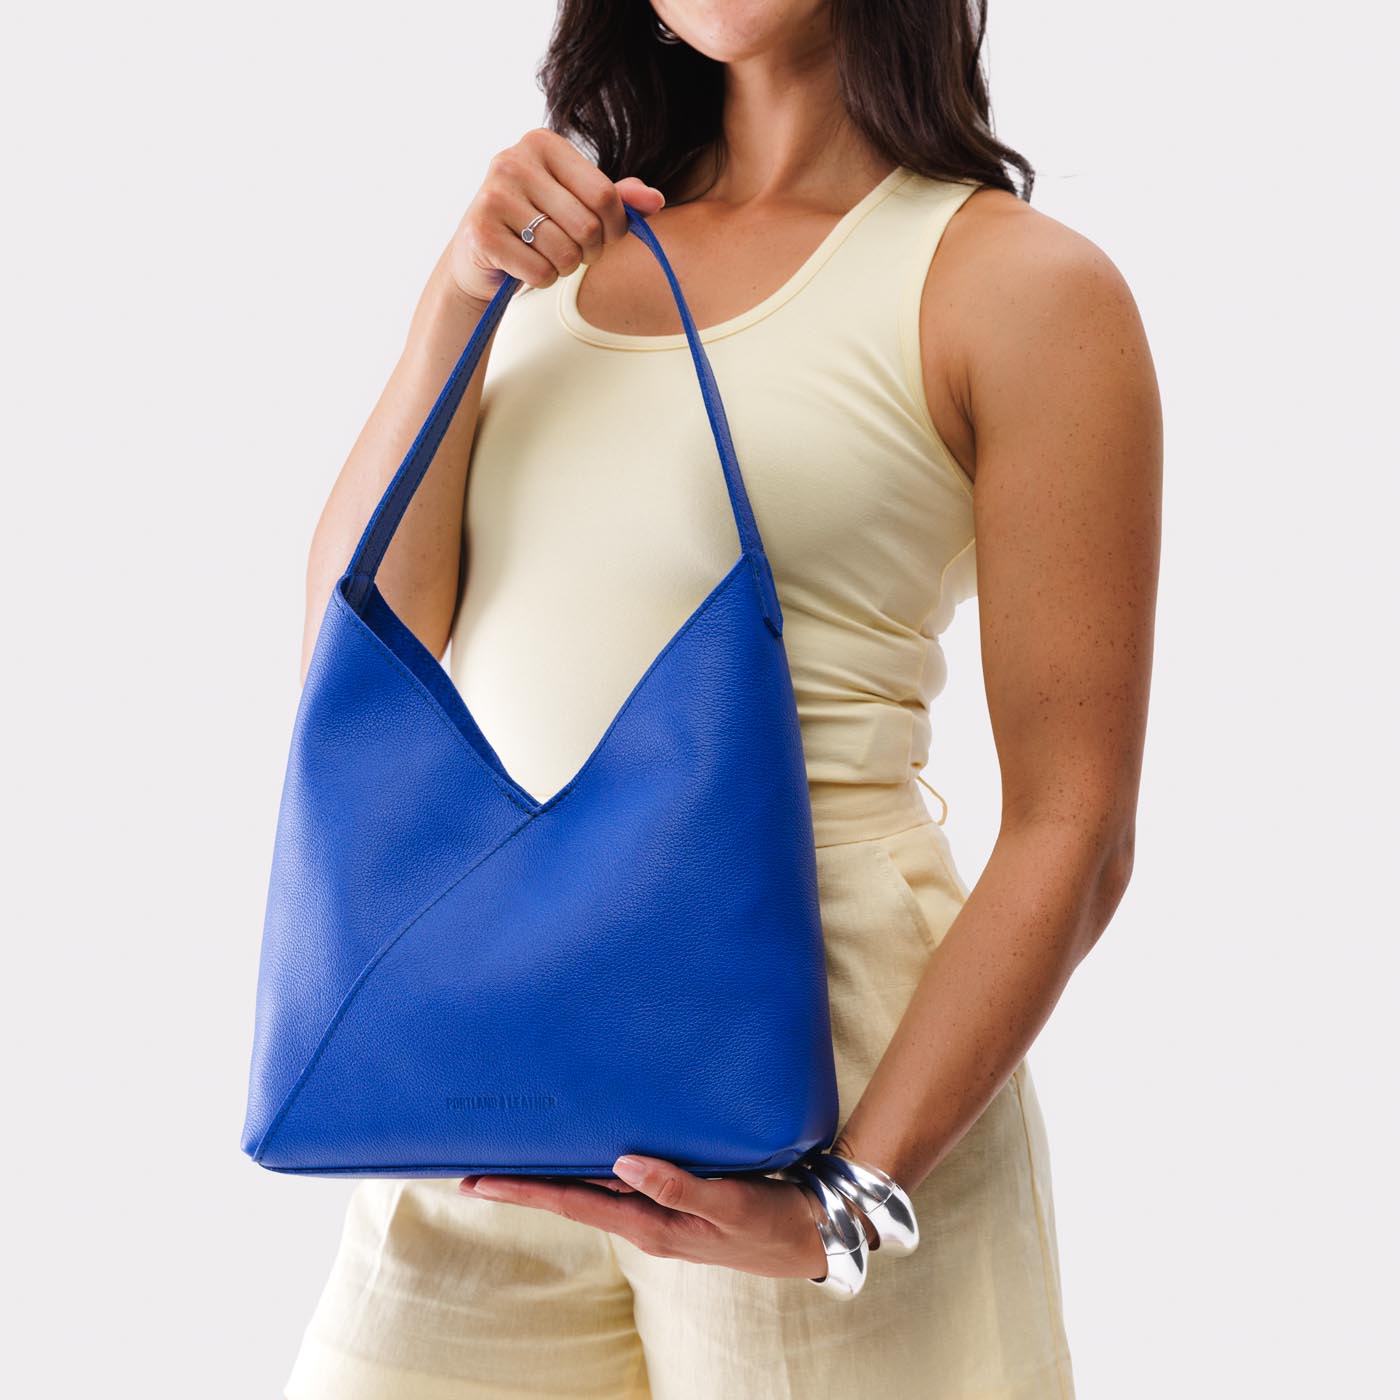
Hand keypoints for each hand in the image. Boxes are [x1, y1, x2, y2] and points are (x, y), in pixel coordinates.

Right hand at [448, 127, 665, 306]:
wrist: (479, 257)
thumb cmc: (536, 226)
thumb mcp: (578, 204)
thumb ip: (617, 199)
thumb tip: (656, 201)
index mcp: (544, 144)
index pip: (606, 195)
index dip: (615, 229)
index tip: (603, 236)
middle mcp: (514, 160)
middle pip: (587, 226)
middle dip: (588, 252)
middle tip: (571, 252)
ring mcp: (494, 194)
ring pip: (564, 252)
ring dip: (563, 268)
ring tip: (544, 256)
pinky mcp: (482, 232)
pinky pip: (540, 271)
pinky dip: (541, 280)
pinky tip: (525, 267)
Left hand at [459, 1153, 832, 1280]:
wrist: (809, 1236)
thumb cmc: (770, 1221)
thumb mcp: (729, 1204)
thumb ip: (678, 1185)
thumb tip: (622, 1162)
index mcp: (648, 1224)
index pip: (571, 1204)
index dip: (523, 1190)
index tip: (477, 1181)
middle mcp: (642, 1220)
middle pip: (568, 1199)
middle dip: (521, 1185)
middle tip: (471, 1171)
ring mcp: (655, 1212)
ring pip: (589, 1191)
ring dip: (551, 1177)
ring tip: (513, 1158)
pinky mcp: (671, 1199)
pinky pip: (617, 1184)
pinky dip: (588, 1169)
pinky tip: (582, 1155)